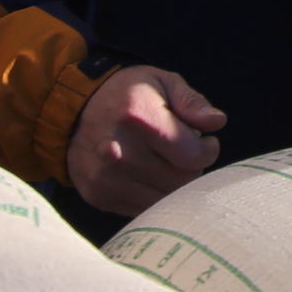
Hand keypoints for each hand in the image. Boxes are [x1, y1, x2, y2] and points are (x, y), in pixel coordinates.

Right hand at [67, 65, 225, 215]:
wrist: (73, 110)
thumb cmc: (127, 94)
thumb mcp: (163, 82)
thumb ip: (193, 102)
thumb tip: (218, 122)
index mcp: (139, 118)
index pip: (193, 156)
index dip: (207, 150)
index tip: (204, 142)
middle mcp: (119, 152)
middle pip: (181, 181)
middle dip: (192, 168)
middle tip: (184, 153)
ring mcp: (106, 178)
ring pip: (164, 200)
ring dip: (174, 185)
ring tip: (166, 163)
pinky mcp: (99, 196)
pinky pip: (143, 210)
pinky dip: (154, 196)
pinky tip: (148, 176)